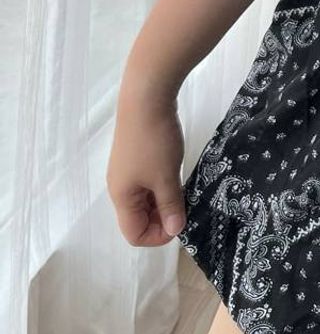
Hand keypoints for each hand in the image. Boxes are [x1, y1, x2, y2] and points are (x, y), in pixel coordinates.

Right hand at [107, 77, 186, 246]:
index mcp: (121, 197)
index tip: (181, 223)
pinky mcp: (135, 155)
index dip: (158, 236)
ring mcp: (127, 170)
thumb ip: (171, 205)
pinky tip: (177, 174)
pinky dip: (161, 185)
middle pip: (138, 218)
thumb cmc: (154, 141)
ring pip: (144, 199)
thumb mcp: (166, 177)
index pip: (134, 234)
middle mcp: (120, 187)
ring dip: (164, 201)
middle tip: (187, 207)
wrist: (146, 97)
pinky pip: (147, 181)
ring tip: (185, 191)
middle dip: (162, 219)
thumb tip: (175, 230)